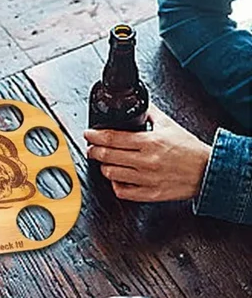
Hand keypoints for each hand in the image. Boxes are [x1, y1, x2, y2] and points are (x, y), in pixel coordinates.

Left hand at [84, 103, 211, 201]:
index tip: (88, 134)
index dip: (95, 136)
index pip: (112, 138)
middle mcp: (146, 161)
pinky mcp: (152, 194)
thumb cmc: (189, 148)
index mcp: (149, 142)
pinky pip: (124, 192)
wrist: (209, 171)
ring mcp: (148, 179)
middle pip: (108, 156)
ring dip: (104, 167)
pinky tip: (117, 178)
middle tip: (91, 148)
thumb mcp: (169, 124)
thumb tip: (136, 103)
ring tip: (104, 161)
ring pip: (112, 174)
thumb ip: (150, 113)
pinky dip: (116, 185)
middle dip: (94, 151)